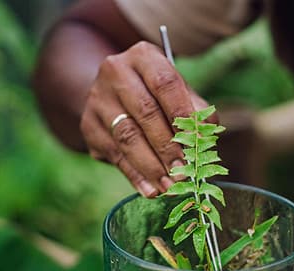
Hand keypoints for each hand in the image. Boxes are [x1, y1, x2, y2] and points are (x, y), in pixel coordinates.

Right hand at [80, 41, 211, 196]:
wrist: (112, 94)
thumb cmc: (158, 96)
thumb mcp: (179, 94)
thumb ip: (195, 112)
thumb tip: (204, 140)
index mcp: (143, 56)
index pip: (165, 84)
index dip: (183, 114)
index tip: (197, 143)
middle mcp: (115, 72)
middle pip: (145, 113)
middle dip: (168, 147)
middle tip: (185, 173)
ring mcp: (98, 99)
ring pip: (127, 137)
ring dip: (151, 167)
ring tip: (170, 187)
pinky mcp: (89, 126)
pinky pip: (115, 155)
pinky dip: (135, 176)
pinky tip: (150, 190)